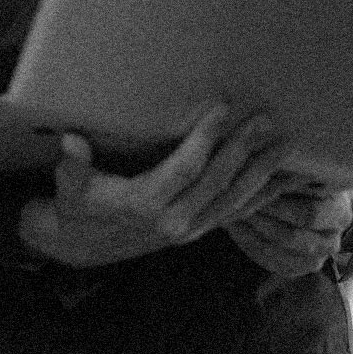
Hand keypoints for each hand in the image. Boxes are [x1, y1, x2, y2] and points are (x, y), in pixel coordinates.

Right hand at [18, 102, 288, 268]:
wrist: (82, 246)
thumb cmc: (76, 205)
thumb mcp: (68, 185)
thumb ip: (72, 164)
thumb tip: (71, 142)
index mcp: (143, 205)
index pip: (184, 168)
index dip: (205, 138)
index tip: (223, 107)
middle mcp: (172, 221)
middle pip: (217, 183)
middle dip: (243, 149)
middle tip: (265, 120)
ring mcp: (189, 230)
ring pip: (233, 201)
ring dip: (260, 172)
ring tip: (284, 145)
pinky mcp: (196, 232)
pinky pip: (235, 215)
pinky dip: (260, 197)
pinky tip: (280, 180)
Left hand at [225, 177, 352, 277]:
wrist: (312, 205)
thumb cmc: (307, 182)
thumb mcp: (306, 174)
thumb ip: (290, 176)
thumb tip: (262, 169)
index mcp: (339, 215)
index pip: (308, 215)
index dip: (277, 203)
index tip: (253, 187)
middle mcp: (331, 242)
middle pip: (290, 236)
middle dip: (259, 217)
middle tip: (235, 200)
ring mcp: (314, 260)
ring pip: (275, 250)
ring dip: (248, 230)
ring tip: (229, 211)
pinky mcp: (294, 269)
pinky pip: (266, 260)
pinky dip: (246, 242)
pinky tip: (233, 224)